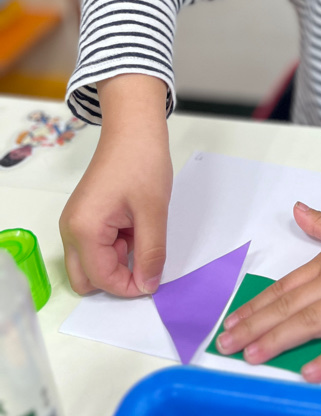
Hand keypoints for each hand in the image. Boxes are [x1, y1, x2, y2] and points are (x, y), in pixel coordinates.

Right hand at [59, 75, 171, 296]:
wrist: (133, 128)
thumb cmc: (142, 163)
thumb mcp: (153, 211)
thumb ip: (151, 253)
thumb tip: (149, 285)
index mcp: (84, 230)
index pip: (102, 279)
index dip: (130, 286)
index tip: (154, 279)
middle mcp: (71, 230)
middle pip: (87, 279)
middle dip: (117, 277)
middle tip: (145, 255)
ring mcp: (75, 222)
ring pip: (92, 263)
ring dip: (118, 259)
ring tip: (141, 231)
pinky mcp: (84, 216)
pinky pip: (96, 246)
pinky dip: (116, 245)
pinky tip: (135, 224)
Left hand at [215, 195, 320, 381]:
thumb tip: (297, 210)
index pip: (285, 287)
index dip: (257, 306)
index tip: (230, 321)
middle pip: (291, 305)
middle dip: (255, 326)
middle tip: (225, 345)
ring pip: (314, 321)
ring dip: (279, 339)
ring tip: (251, 356)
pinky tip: (310, 372)